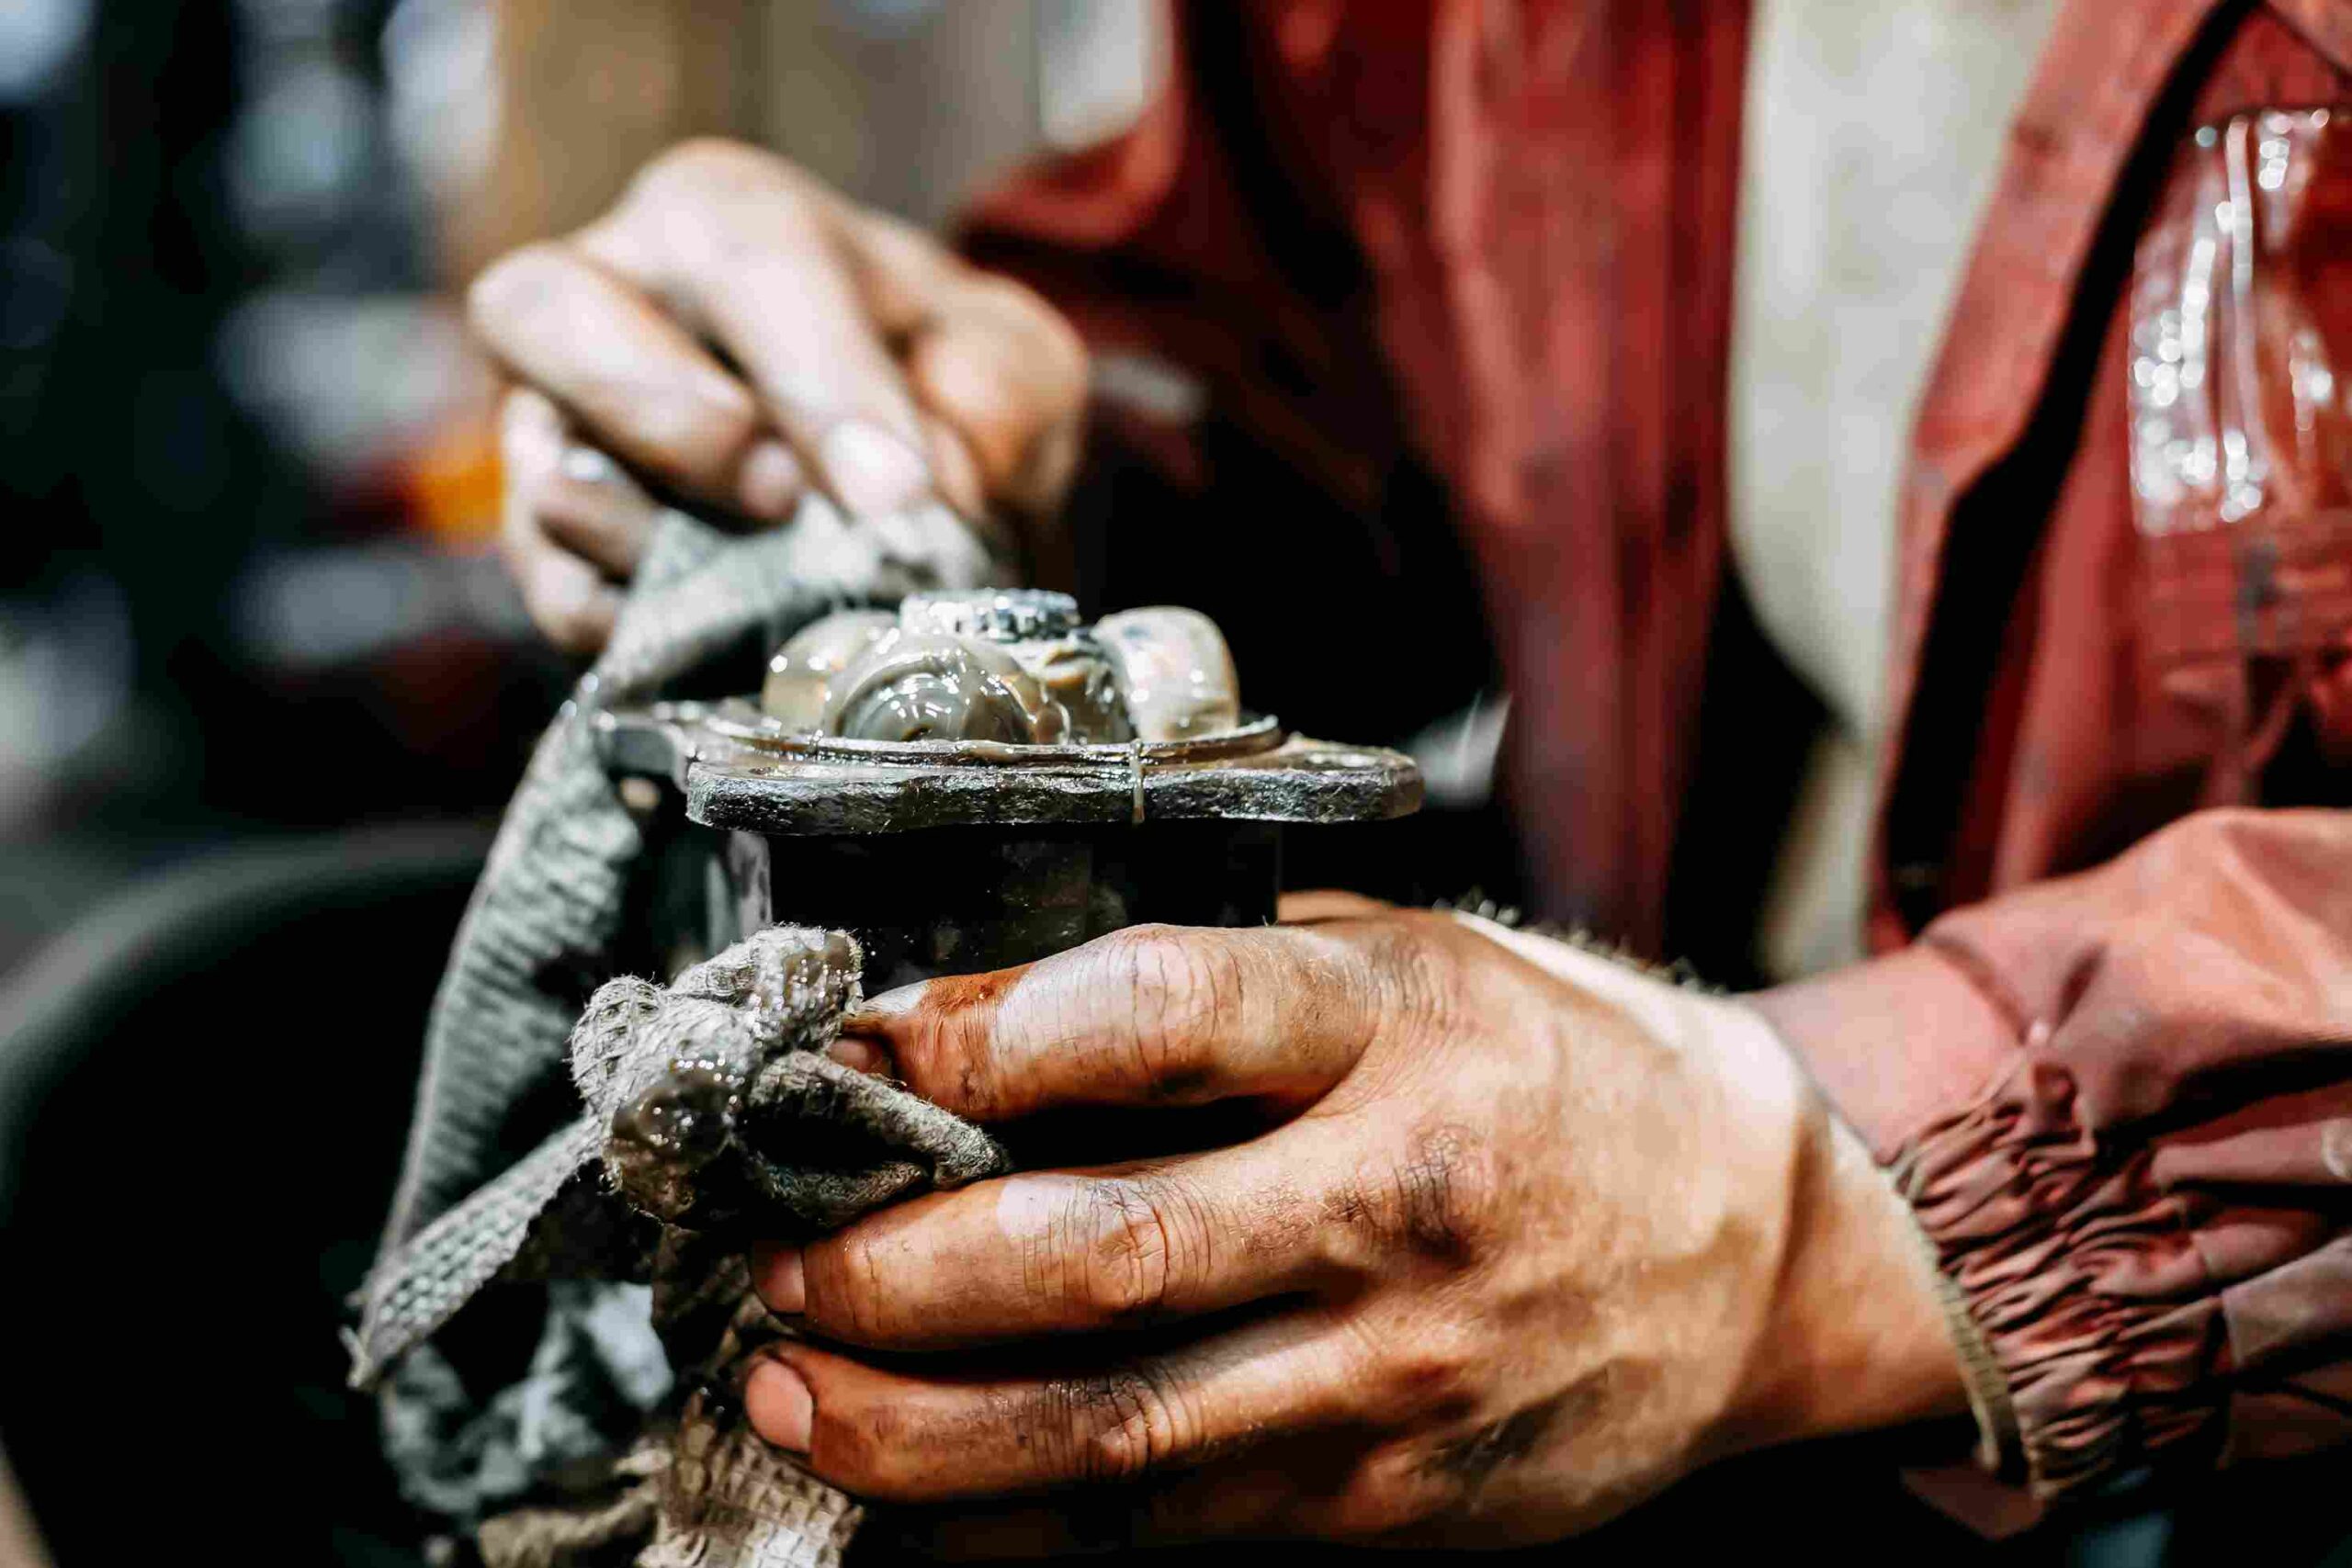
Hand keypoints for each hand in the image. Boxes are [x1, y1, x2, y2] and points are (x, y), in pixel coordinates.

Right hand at [467, 139, 1087, 651]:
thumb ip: (996, 397)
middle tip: (783, 504)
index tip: (898, 491)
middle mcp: (604, 295)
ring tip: (770, 587)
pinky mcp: (548, 550)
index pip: (744, 256)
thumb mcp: (1010, 366)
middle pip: (543, 310)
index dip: (818, 379)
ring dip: (662, 549)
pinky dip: (645, 634)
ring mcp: (553, 427)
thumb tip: (933, 484)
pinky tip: (733, 640)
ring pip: (540, 474)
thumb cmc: (943, 390)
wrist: (911, 486)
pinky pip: (555, 597)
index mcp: (727, 220)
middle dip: (670, 418)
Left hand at [741, 900, 1966, 1550]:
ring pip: (1104, 1434)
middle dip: (892, 1266)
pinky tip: (903, 1496)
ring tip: (787, 1384)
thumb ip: (1231, 982)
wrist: (1764, 1250)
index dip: (972, 1035)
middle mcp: (1395, 1208)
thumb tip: (987, 1012)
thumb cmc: (1570, 1074)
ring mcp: (1392, 1380)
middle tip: (772, 1252)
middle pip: (1098, 1253)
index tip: (854, 1046)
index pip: (1156, 1017)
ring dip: (909, 1423)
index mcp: (1405, 1030)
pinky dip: (1004, 1528)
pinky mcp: (1387, 1505)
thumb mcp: (1423, 959)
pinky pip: (1159, 1535)